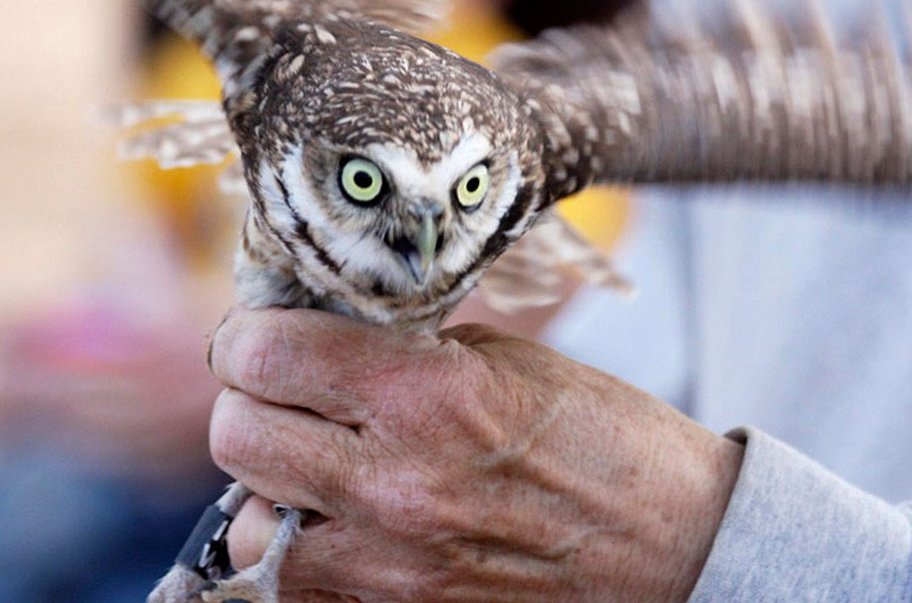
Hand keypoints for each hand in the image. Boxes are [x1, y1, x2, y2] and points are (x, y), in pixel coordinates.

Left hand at [207, 307, 743, 601]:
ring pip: (248, 525)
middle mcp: (394, 486)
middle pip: (236, 435)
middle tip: (286, 390)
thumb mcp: (503, 358)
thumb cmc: (602, 439)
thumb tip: (314, 336)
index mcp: (427, 396)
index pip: (264, 355)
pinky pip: (293, 587)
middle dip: (251, 401)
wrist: (676, 549)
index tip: (263, 334)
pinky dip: (300, 550)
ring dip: (271, 488)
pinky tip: (340, 520)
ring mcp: (389, 568)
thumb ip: (398, 350)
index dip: (250, 335)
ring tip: (316, 465)